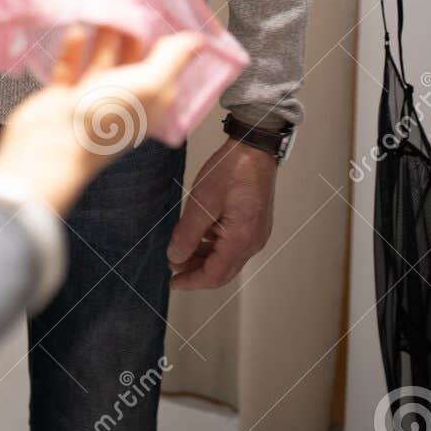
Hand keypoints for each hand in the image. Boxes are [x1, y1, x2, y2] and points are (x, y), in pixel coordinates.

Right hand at [0, 25, 204, 218]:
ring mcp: (92, 100)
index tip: (164, 8)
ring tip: (104, 7)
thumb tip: (198, 40)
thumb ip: (172, 59)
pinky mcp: (63, 97)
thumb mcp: (149, 84)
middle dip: (133, 32)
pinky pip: (71, 67)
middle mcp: (124, 102)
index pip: (165, 68)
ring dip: (104, 36)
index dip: (167, 41)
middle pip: (133, 61)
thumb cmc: (104, 118)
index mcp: (150, 103)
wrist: (50, 145)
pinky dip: (73, 49)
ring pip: (102, 60)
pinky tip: (76, 29)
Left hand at [166, 137, 276, 289]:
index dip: (191, 282)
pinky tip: (199, 236)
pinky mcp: (255, 223)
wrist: (254, 147)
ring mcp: (257, 233)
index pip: (214, 275)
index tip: (173, 283)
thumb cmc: (231, 170)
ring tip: (181, 251)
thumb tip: (175, 257)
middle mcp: (253, 242)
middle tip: (174, 269)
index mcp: (241, 240)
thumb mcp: (201, 202)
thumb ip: (187, 234)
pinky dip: (214, 246)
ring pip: (227, 258)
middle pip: (222, 270)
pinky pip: (233, 244)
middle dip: (196, 272)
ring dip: (204, 258)